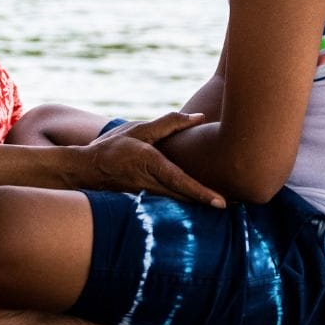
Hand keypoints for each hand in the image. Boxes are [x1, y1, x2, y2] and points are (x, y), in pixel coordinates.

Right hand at [72, 111, 224, 206]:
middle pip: (187, 199)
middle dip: (210, 204)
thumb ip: (169, 124)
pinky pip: (171, 207)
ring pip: (181, 206)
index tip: (221, 204)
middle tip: (240, 205)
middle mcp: (152, 185)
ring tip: (227, 207)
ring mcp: (149, 198)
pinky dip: (187, 207)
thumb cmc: (112, 146)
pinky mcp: (147, 204)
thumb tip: (199, 117)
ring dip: (202, 208)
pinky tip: (200, 207)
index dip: (202, 193)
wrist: (85, 170)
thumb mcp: (139, 129)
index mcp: (152, 165)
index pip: (181, 182)